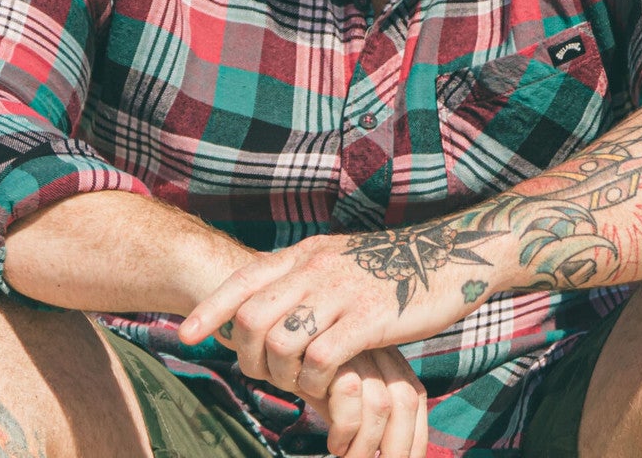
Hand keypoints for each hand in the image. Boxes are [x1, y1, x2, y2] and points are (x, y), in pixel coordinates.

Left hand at [181, 227, 493, 397]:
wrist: (454, 256)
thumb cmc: (393, 268)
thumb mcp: (338, 258)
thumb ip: (303, 275)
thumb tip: (265, 298)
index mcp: (306, 253)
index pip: (243, 280)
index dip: (211, 309)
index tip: (186, 335)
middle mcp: (317, 267)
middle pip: (253, 315)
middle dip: (247, 353)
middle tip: (257, 374)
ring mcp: (341, 293)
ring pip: (281, 340)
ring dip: (280, 373)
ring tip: (293, 385)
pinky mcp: (368, 320)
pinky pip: (319, 359)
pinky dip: (311, 382)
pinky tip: (322, 388)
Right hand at [302, 346, 428, 457]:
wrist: (267, 343)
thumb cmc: (303, 375)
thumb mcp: (338, 396)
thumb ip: (361, 414)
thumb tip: (383, 453)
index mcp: (386, 358)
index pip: (415, 397)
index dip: (416, 435)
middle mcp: (374, 349)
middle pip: (404, 401)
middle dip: (399, 446)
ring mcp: (353, 348)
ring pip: (379, 404)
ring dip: (367, 445)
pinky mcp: (330, 351)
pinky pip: (348, 396)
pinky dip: (345, 430)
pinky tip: (335, 444)